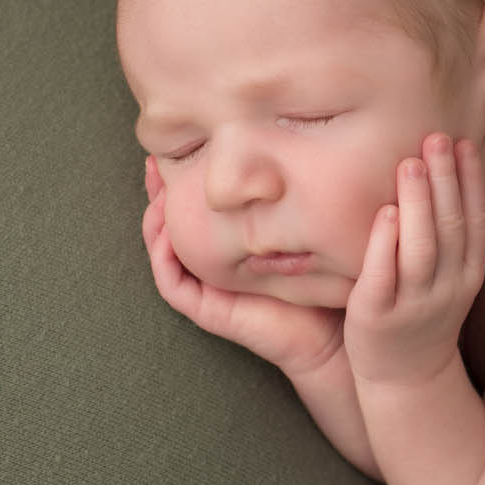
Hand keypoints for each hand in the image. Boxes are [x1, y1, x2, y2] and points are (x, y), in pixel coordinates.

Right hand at [140, 154, 345, 377]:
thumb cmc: (323, 281)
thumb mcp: (306, 232)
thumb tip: (296, 159)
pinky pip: (173, 284)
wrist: (330, 335)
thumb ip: (296, 204)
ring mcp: (207, 289)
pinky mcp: (207, 311)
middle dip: (159, 194)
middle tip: (154, 162)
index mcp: (230, 248)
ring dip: (155, 222)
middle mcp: (212, 267)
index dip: (183, 183)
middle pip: (172, 226)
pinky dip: (164, 258)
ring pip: (164, 252)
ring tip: (157, 191)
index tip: (180, 150)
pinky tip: (166, 234)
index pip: (198, 210)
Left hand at [343, 132, 484, 385]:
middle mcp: (447, 288)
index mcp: (467, 274)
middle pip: (451, 227)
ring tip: (410, 163)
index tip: (464, 143)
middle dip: (446, 180)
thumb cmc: (420, 314)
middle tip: (436, 137)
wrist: (406, 378)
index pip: (475, 221)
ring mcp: (414, 304)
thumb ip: (447, 235)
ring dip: (418, 204)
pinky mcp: (376, 317)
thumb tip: (441, 175)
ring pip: (422, 248)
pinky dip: (386, 244)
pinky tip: (385, 213)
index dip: (472, 181)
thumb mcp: (447, 277)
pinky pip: (384, 277)